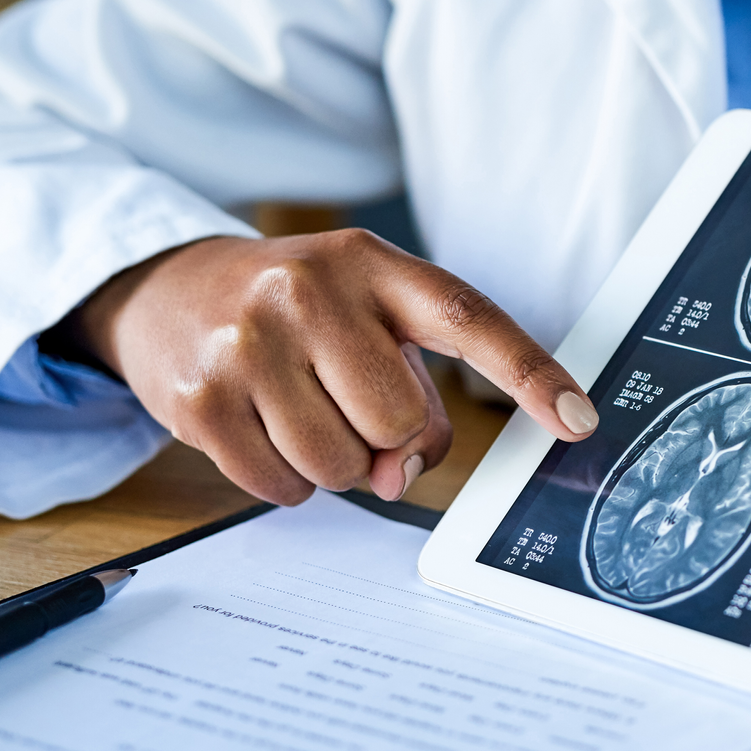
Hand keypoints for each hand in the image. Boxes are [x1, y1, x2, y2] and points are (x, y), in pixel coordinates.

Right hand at [66, 230, 598, 505]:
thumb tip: (398, 476)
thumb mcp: (366, 319)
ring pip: (342, 464)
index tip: (579, 421)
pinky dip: (286, 480)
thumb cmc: (298, 314)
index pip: (466, 318)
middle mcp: (308, 291)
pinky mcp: (199, 399)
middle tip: (350, 404)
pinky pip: (282, 487)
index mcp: (371, 264)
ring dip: (335, 462)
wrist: (171, 292)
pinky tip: (264, 430)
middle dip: (387, 436)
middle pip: (399, 420)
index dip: (529, 374)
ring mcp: (247, 343)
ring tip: (301, 409)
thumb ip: (413, 392)